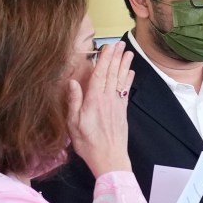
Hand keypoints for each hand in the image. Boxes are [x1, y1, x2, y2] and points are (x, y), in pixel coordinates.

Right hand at [68, 40, 135, 178]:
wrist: (110, 159)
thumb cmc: (88, 143)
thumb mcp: (73, 123)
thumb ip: (74, 101)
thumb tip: (72, 81)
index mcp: (94, 100)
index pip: (100, 74)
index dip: (105, 59)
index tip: (109, 47)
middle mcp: (108, 99)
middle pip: (112, 74)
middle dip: (116, 58)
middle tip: (121, 44)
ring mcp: (116, 105)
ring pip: (121, 81)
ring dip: (125, 66)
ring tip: (129, 53)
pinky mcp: (122, 112)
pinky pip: (125, 92)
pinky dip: (128, 81)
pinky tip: (130, 73)